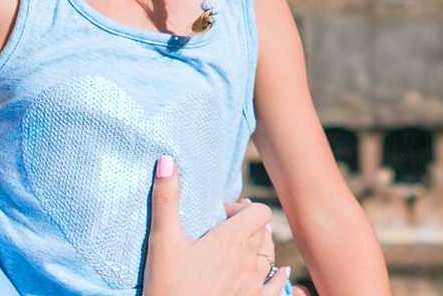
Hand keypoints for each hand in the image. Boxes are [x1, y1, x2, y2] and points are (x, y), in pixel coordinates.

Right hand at [142, 156, 290, 295]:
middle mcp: (249, 261)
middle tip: (227, 229)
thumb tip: (167, 159)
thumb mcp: (162, 241)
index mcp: (231, 240)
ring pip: (270, 257)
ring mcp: (254, 286)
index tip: (221, 214)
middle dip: (248, 225)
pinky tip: (280, 273)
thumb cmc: (167, 285)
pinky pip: (276, 287)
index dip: (242, 208)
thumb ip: (166, 199)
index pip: (257, 211)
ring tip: (243, 248)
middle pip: (263, 231)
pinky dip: (279, 277)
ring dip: (261, 248)